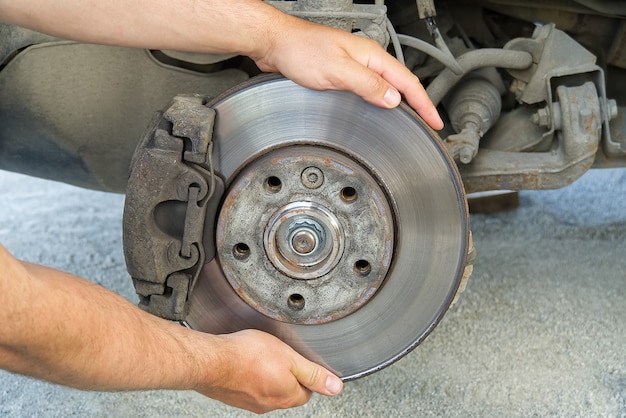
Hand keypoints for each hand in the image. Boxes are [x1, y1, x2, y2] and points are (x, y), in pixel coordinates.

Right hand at [196, 329, 342, 413]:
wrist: (212, 361)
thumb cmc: (248, 355)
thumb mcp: (290, 357)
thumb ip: (313, 373)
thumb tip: (335, 387)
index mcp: (287, 395)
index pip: (307, 391)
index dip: (306, 375)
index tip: (300, 362)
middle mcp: (269, 404)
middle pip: (288, 392)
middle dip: (288, 376)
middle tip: (280, 356)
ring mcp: (250, 402)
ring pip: (268, 390)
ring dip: (268, 376)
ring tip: (261, 357)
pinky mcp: (234, 396)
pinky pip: (249, 388)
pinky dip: (251, 377)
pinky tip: (246, 363)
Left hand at [252, 16, 443, 129]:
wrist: (276, 44)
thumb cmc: (302, 50)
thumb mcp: (339, 71)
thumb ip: (368, 85)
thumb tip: (393, 99)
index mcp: (372, 57)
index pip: (408, 82)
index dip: (425, 104)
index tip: (436, 121)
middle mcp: (366, 60)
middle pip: (401, 84)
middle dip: (419, 105)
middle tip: (429, 124)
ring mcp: (355, 67)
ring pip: (386, 87)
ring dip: (400, 104)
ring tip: (411, 121)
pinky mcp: (342, 74)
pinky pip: (369, 90)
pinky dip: (380, 101)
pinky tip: (378, 110)